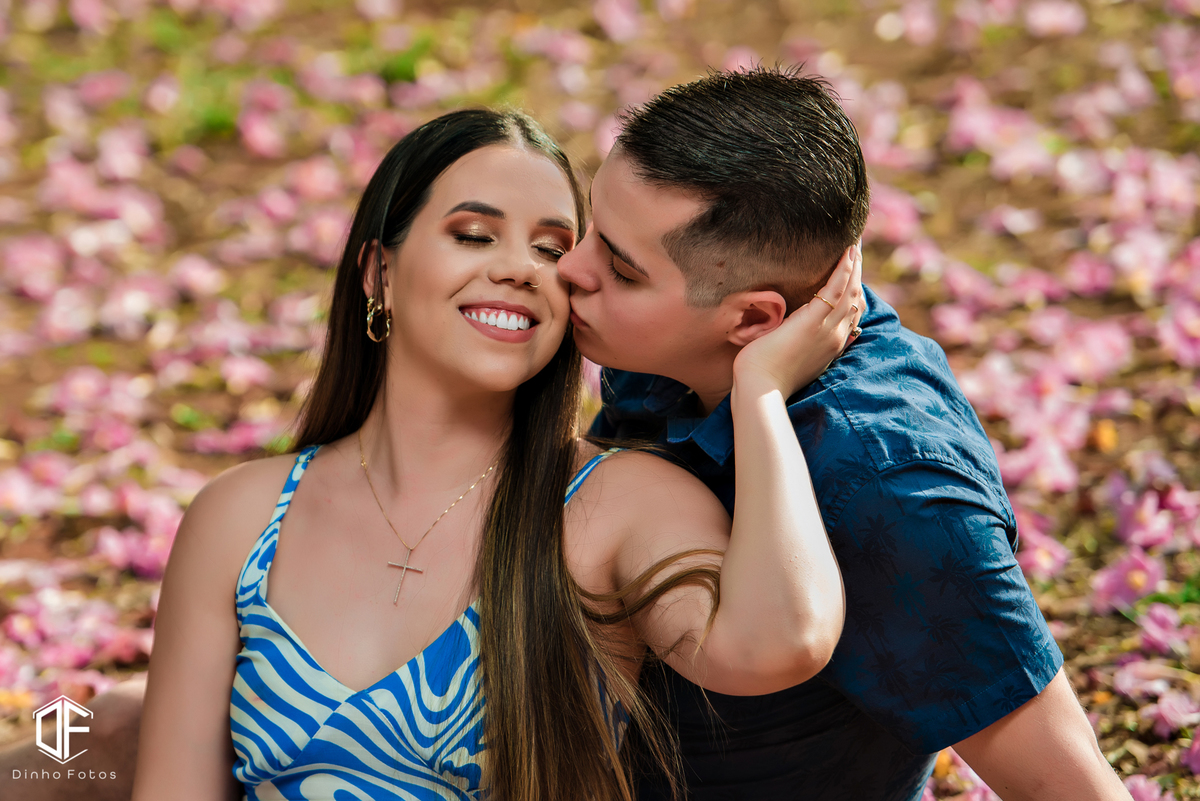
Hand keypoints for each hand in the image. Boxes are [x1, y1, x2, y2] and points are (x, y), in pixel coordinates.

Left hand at [732, 243, 863, 398]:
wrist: (760, 389)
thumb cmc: (766, 374)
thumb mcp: (791, 357)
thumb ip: (801, 341)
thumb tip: (798, 326)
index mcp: (831, 345)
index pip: (851, 313)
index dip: (854, 291)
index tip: (853, 273)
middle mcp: (836, 336)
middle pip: (856, 299)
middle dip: (858, 272)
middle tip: (857, 248)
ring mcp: (828, 329)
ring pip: (850, 290)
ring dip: (854, 263)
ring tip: (854, 241)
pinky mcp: (814, 321)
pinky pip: (836, 289)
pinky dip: (844, 269)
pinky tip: (847, 252)